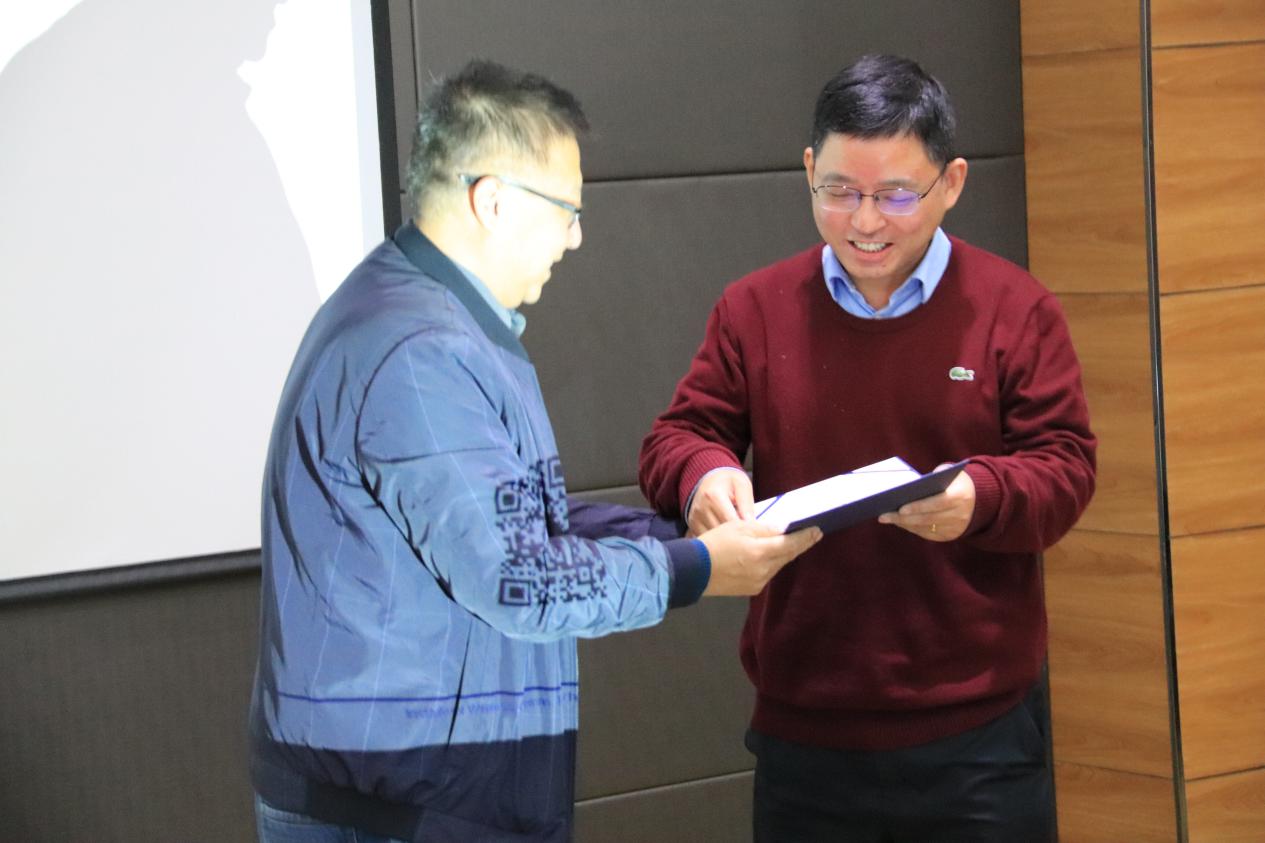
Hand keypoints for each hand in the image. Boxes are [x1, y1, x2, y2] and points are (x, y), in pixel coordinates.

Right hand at [687, 469, 754, 535]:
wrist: (710, 478)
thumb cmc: (729, 481)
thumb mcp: (742, 485)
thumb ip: (746, 503)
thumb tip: (751, 523)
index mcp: (714, 496)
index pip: (730, 520)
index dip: (744, 529)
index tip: (754, 532)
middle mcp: (701, 508)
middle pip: (721, 532)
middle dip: (736, 537)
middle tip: (748, 537)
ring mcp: (695, 518)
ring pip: (713, 539)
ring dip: (726, 541)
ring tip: (738, 537)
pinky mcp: (693, 524)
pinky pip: (707, 538)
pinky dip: (717, 542)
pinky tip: (726, 538)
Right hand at [698, 520, 821, 595]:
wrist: (694, 570)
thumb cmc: (715, 543)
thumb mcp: (739, 527)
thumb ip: (764, 529)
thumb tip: (783, 529)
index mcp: (761, 552)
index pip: (791, 543)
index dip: (805, 537)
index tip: (817, 530)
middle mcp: (764, 570)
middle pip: (787, 555)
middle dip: (799, 545)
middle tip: (811, 535)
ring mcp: (758, 582)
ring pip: (777, 565)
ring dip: (784, 554)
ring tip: (790, 543)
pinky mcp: (751, 589)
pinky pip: (767, 573)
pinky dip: (771, 563)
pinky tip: (769, 556)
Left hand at [877, 465, 974, 540]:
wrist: (979, 500)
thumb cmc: (955, 482)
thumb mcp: (949, 474)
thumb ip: (932, 478)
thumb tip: (904, 487)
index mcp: (960, 496)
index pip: (937, 503)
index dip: (919, 506)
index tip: (900, 508)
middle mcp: (960, 515)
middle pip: (928, 519)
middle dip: (903, 518)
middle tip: (883, 515)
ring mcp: (955, 528)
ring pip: (925, 528)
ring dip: (904, 524)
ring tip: (886, 517)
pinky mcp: (950, 536)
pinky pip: (927, 533)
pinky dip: (911, 528)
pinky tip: (898, 521)